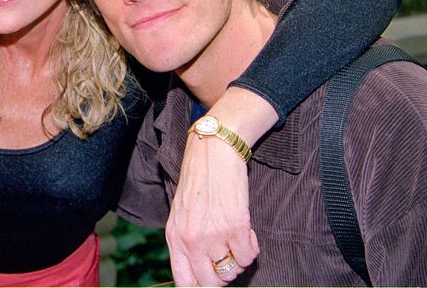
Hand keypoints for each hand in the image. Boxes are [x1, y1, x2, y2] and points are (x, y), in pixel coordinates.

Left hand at [166, 134, 257, 285]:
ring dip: (239, 259)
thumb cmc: (199, 182)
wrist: (214, 153)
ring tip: (236, 238)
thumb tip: (198, 275)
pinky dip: (252, 247)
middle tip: (228, 257)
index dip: (201, 287)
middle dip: (223, 275)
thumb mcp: (181, 214)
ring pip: (233, 271)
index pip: (184, 282)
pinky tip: (247, 231)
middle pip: (211, 283)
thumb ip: (185, 244)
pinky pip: (249, 256)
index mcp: (175, 238)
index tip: (213, 280)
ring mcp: (213, 235)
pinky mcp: (236, 226)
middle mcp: (192, 241)